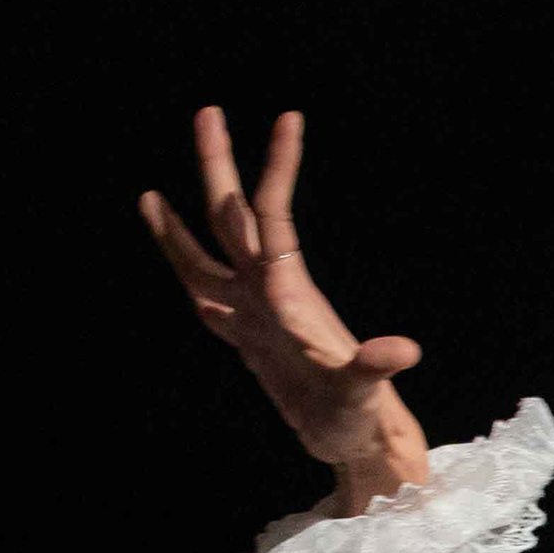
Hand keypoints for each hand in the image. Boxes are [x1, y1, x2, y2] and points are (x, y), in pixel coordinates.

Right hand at [138, 108, 428, 510]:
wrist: (355, 441)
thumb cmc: (360, 416)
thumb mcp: (363, 390)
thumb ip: (375, 367)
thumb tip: (404, 351)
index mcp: (288, 290)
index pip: (273, 214)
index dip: (278, 166)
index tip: (289, 117)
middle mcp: (268, 291)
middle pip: (232, 216)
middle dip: (218, 166)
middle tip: (208, 110)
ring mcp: (255, 315)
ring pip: (207, 257)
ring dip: (178, 227)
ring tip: (149, 194)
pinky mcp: (249, 342)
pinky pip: (207, 301)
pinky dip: (185, 276)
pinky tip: (174, 260)